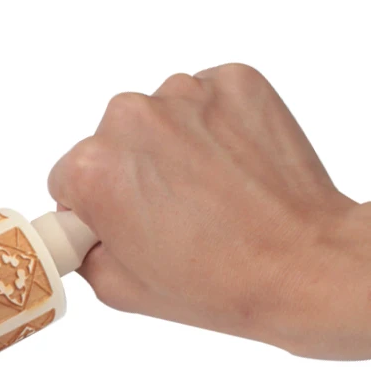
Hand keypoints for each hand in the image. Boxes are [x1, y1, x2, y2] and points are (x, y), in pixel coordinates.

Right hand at [48, 63, 370, 358]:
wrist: (305, 264)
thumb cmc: (217, 281)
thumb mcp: (118, 289)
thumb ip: (84, 249)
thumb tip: (85, 230)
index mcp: (93, 168)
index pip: (65, 178)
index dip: (91, 207)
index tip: (120, 223)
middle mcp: (132, 119)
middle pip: (110, 140)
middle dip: (130, 171)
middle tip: (167, 215)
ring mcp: (187, 95)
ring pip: (159, 116)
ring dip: (173, 146)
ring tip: (206, 192)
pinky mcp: (235, 81)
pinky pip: (205, 99)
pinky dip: (214, 126)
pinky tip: (231, 167)